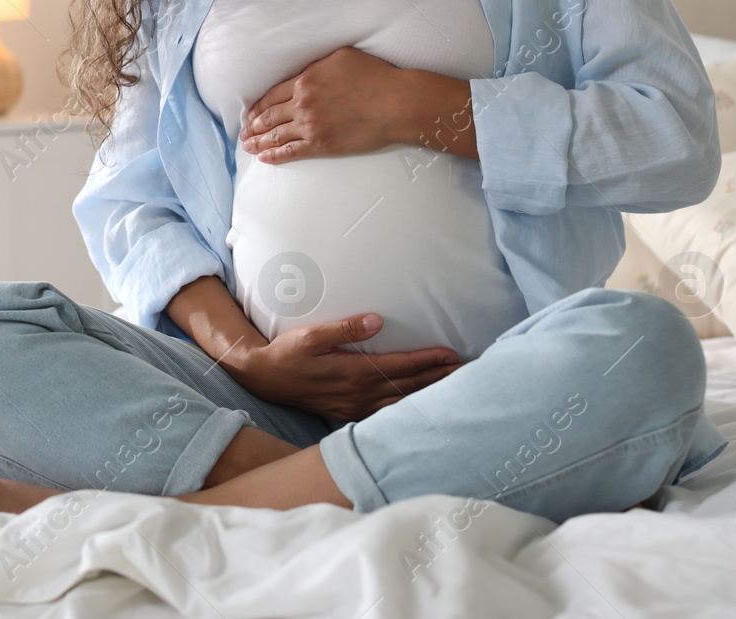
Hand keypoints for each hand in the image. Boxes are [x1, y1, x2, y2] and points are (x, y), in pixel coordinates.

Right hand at [229, 313, 462, 421]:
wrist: (265, 379)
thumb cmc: (287, 353)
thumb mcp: (311, 335)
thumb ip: (344, 329)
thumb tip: (376, 320)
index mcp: (354, 374)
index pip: (401, 366)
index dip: (428, 360)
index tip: (452, 354)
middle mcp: (359, 395)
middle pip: (408, 388)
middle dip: (439, 380)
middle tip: (470, 373)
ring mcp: (355, 408)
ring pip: (402, 404)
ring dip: (429, 395)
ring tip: (454, 389)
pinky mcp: (349, 414)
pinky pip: (387, 414)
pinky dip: (408, 409)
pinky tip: (420, 407)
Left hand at [240, 48, 477, 162]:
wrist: (396, 103)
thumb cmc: (375, 76)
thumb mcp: (341, 57)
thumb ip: (317, 65)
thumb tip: (305, 71)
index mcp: (305, 80)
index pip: (272, 95)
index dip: (258, 105)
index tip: (250, 112)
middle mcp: (302, 103)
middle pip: (269, 116)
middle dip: (253, 125)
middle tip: (242, 132)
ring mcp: (311, 126)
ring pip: (276, 135)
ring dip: (258, 141)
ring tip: (247, 146)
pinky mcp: (322, 145)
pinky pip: (291, 151)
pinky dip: (275, 155)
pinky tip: (265, 158)